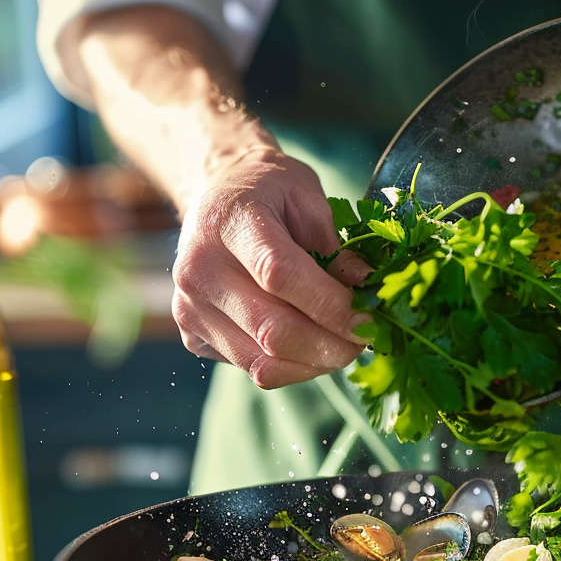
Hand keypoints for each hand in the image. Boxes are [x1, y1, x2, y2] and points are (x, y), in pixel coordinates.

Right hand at [171, 146, 370, 387]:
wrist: (215, 197)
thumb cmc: (268, 193)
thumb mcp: (308, 198)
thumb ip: (337, 248)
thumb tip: (368, 295)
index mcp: (229, 223)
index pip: (280, 275)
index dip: (331, 305)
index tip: (370, 320)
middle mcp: (199, 270)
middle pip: (271, 331)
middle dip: (331, 346)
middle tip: (366, 341)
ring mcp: (189, 308)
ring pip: (263, 364)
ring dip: (315, 364)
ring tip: (342, 346)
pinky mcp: (193, 335)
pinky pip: (251, 367)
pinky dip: (292, 366)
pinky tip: (310, 344)